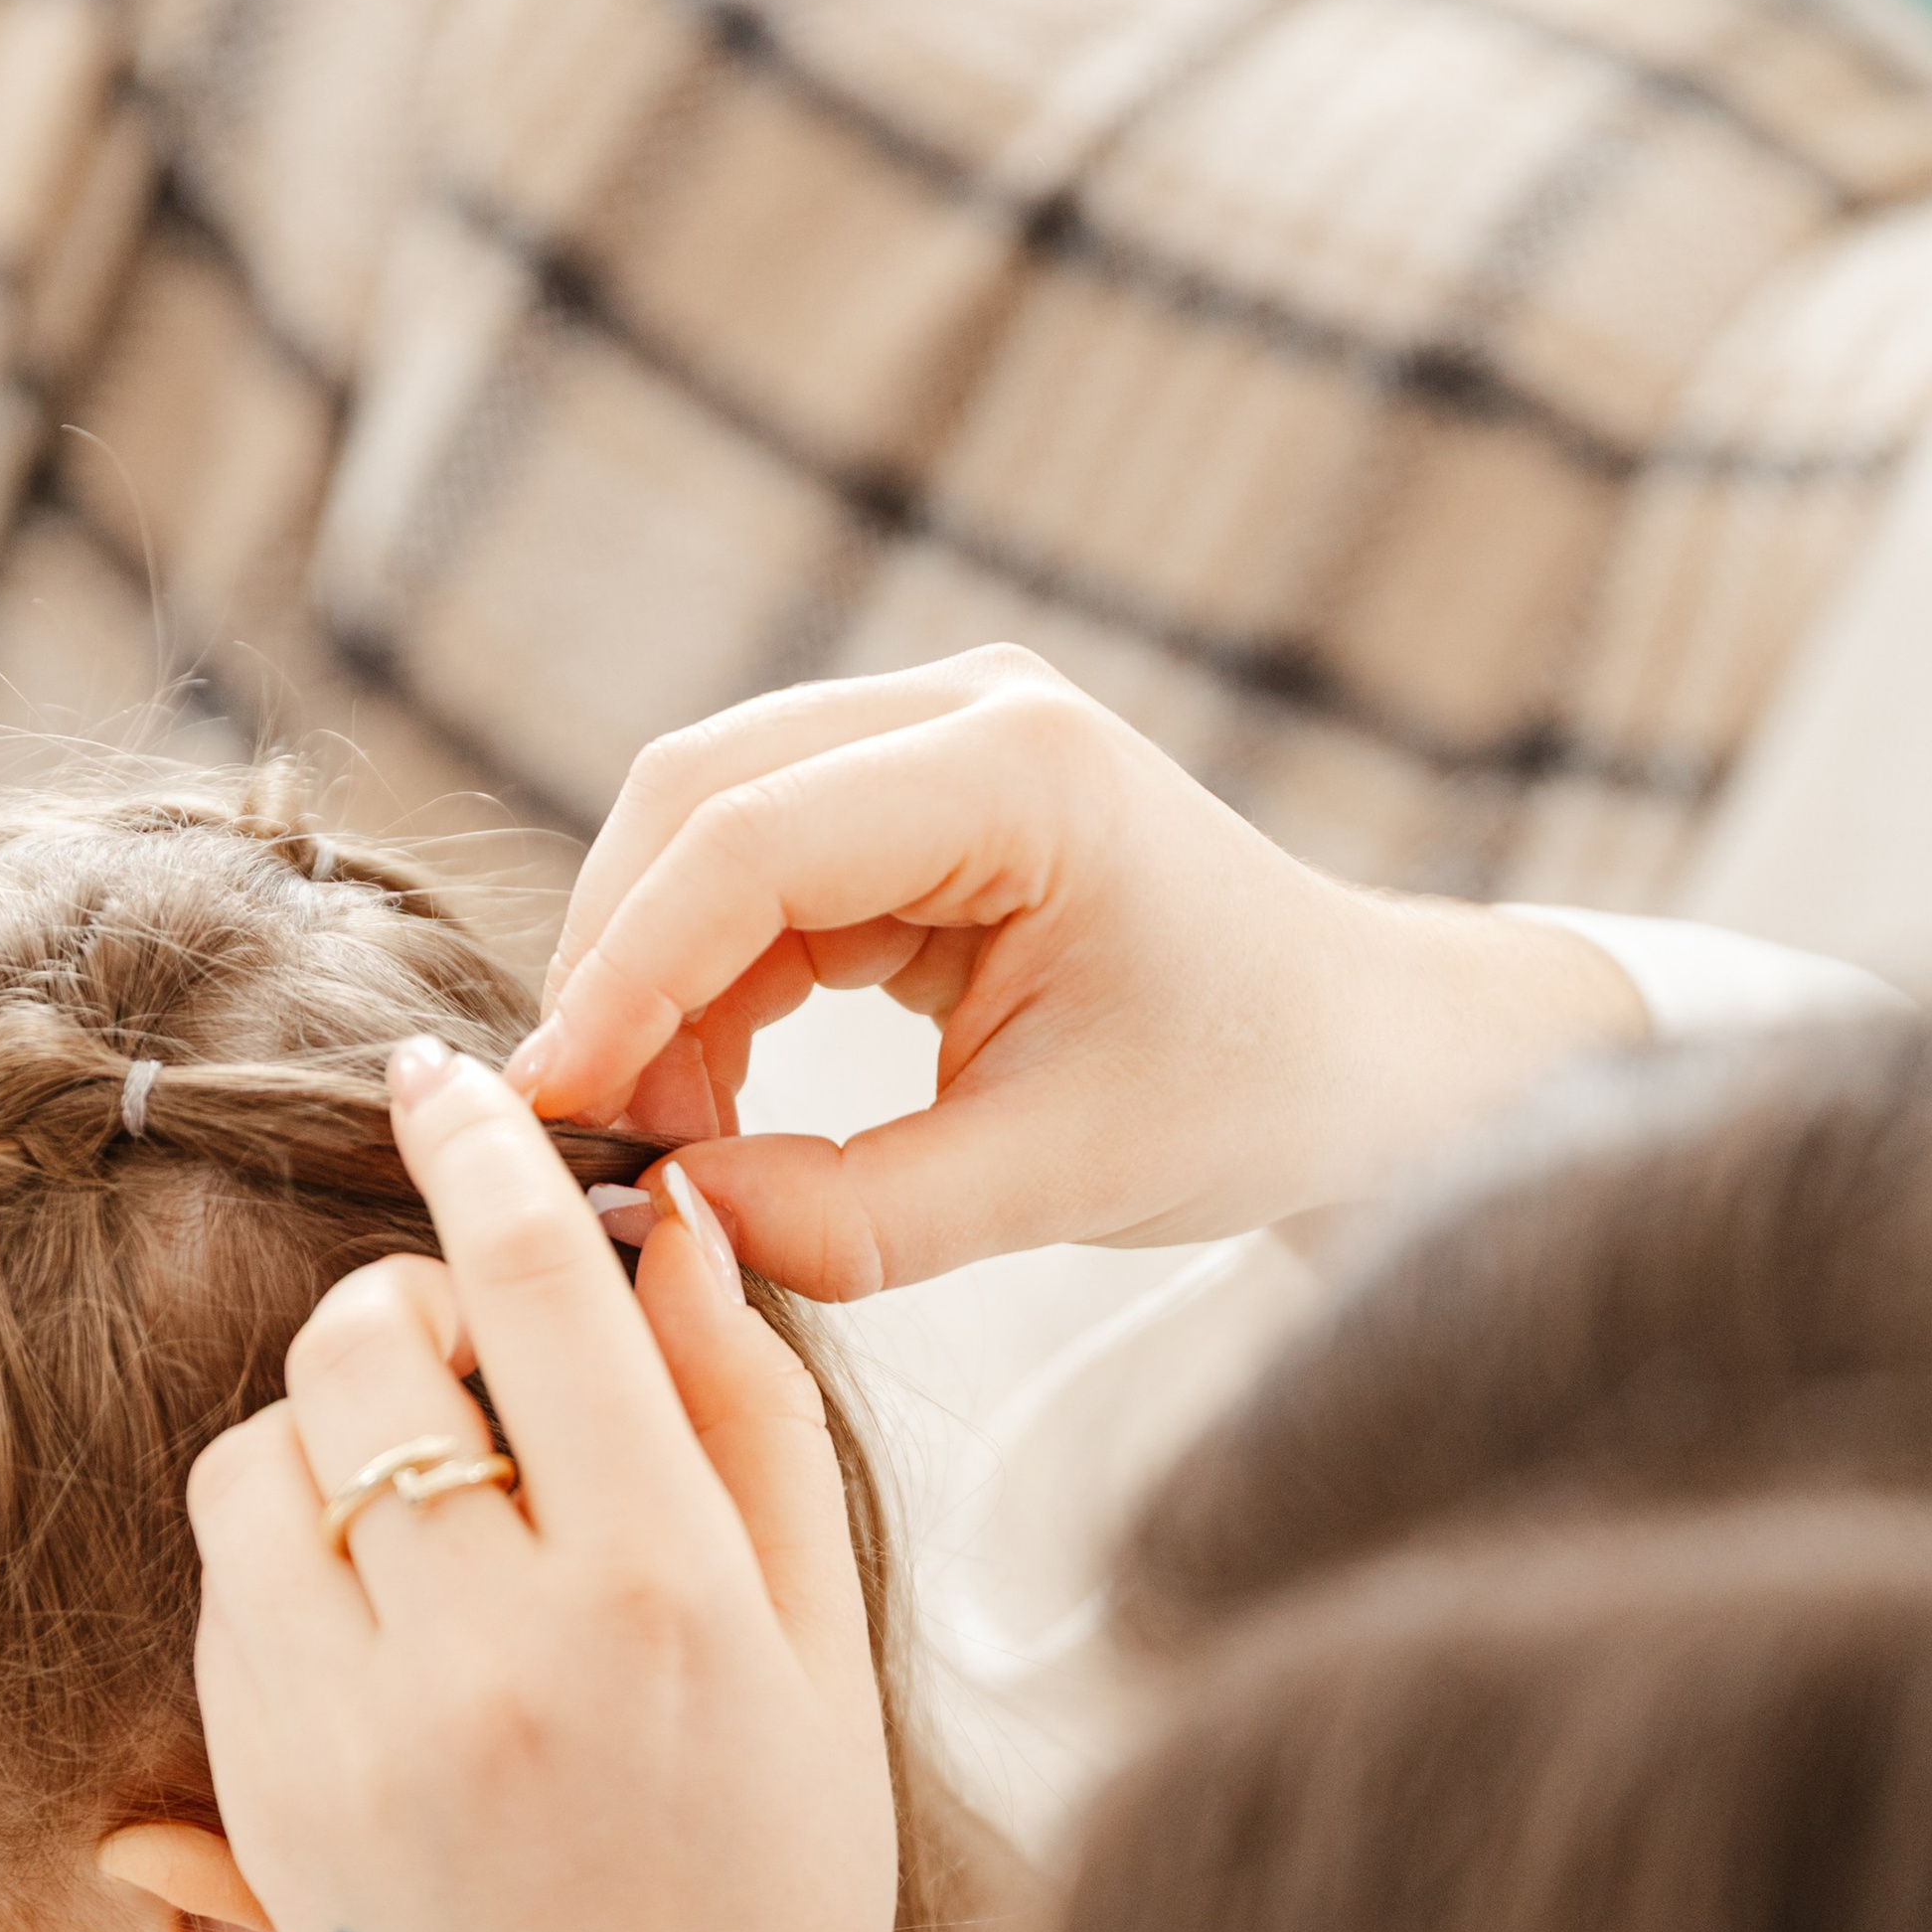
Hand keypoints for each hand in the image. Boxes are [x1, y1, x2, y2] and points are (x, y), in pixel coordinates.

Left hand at [190, 1048, 893, 1931]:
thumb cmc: (770, 1888)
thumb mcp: (818, 1652)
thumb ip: (750, 1422)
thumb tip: (672, 1227)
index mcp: (661, 1600)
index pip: (538, 1292)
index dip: (487, 1152)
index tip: (451, 1080)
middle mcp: (491, 1651)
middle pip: (364, 1342)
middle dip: (408, 1303)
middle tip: (476, 1357)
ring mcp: (352, 1727)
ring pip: (269, 1448)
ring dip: (335, 1423)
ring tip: (432, 1498)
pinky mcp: (260, 1787)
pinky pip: (229, 1573)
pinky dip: (288, 1538)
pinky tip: (386, 1608)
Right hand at [510, 644, 1642, 1294]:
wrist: (1373, 1056)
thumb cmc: (1255, 1097)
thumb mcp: (1061, 1177)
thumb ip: (856, 1216)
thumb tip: (668, 1220)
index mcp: (1020, 768)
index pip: (748, 840)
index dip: (625, 975)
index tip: (558, 1111)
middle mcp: (965, 712)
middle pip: (695, 802)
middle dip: (622, 973)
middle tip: (605, 1144)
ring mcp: (935, 742)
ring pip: (703, 836)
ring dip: (659, 987)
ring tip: (681, 1145)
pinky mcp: (915, 804)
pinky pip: (753, 877)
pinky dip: (709, 988)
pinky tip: (721, 1103)